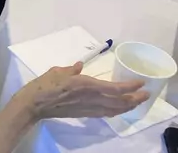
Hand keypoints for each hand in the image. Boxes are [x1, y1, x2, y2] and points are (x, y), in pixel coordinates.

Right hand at [16, 62, 149, 120]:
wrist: (34, 104)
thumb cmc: (43, 85)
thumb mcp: (57, 71)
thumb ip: (71, 70)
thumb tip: (80, 66)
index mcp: (85, 85)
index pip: (114, 88)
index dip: (129, 87)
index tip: (140, 83)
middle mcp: (90, 98)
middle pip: (118, 102)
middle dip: (134, 99)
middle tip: (145, 94)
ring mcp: (87, 108)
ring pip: (114, 109)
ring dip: (127, 107)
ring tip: (136, 102)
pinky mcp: (83, 114)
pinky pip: (104, 113)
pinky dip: (115, 111)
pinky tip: (118, 109)